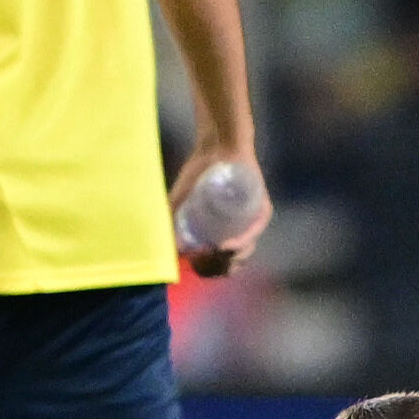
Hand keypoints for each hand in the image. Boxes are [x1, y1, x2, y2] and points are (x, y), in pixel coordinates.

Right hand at [169, 142, 269, 277]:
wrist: (215, 148)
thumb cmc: (196, 176)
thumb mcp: (178, 203)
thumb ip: (167, 225)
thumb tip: (155, 251)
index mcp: (222, 235)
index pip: (219, 265)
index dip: (206, 270)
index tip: (193, 264)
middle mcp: (241, 232)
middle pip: (232, 264)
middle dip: (215, 269)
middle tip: (200, 260)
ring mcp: (253, 222)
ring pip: (245, 251)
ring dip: (227, 260)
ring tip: (209, 254)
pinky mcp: (262, 209)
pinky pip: (255, 230)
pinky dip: (241, 242)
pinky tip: (226, 246)